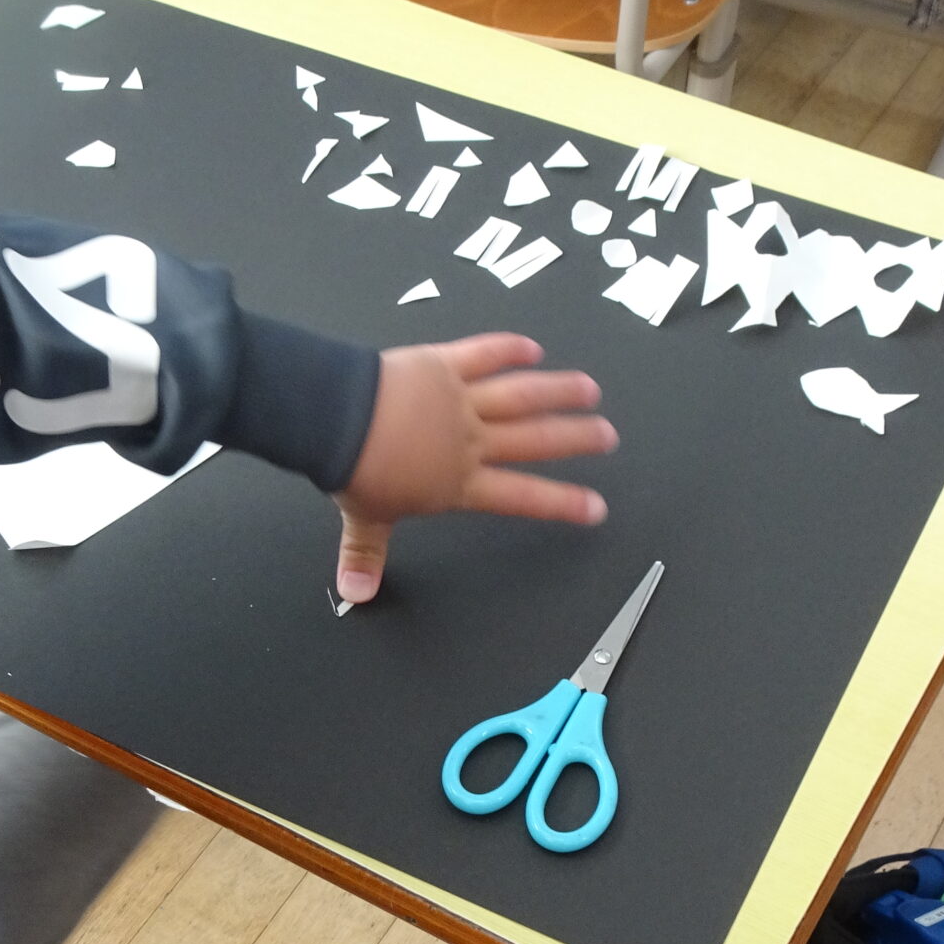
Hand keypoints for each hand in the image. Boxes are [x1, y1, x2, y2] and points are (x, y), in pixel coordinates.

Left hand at [334, 333, 613, 604]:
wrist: (336, 420)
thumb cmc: (354, 470)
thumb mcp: (364, 519)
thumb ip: (366, 556)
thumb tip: (355, 595)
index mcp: (459, 482)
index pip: (522, 496)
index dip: (562, 502)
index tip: (596, 506)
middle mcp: (471, 440)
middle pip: (535, 440)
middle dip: (576, 439)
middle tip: (608, 436)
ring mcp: (461, 400)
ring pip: (521, 394)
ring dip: (559, 391)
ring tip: (590, 389)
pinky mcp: (443, 365)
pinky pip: (483, 354)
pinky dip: (509, 349)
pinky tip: (532, 348)